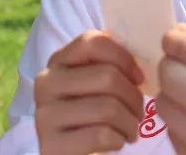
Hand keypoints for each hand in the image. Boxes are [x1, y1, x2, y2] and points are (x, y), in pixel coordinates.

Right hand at [34, 30, 144, 154]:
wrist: (70, 152)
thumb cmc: (90, 114)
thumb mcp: (93, 84)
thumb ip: (108, 64)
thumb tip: (140, 60)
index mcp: (58, 61)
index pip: (94, 42)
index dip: (125, 58)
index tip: (138, 78)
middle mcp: (46, 84)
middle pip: (107, 77)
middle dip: (134, 97)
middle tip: (139, 112)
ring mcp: (45, 115)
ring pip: (108, 107)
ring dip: (130, 122)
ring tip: (131, 129)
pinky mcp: (52, 145)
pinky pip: (101, 135)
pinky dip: (119, 139)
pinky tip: (117, 142)